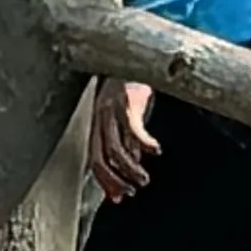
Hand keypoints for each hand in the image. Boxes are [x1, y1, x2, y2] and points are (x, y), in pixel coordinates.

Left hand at [86, 77, 157, 202]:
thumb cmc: (133, 86)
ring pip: (114, 147)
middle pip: (99, 157)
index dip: (105, 181)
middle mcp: (99, 118)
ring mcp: (111, 109)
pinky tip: (155, 150)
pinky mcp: (126, 99)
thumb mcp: (127, 116)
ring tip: (144, 179)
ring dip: (129, 168)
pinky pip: (132, 127)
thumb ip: (127, 141)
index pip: (95, 160)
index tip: (118, 198)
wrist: (138, 53)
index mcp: (97, 123)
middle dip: (113, 179)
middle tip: (130, 192)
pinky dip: (143, 142)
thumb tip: (132, 166)